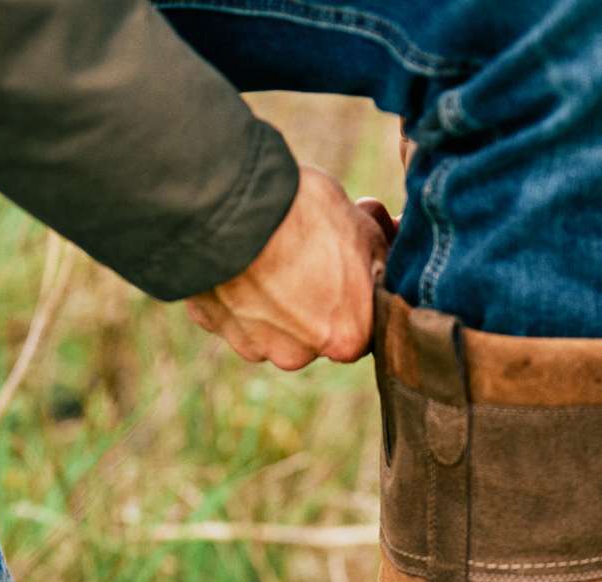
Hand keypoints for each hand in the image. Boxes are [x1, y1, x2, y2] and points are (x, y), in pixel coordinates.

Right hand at [186, 165, 394, 369]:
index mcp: (347, 340)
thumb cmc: (304, 215)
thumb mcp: (360, 225)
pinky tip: (238, 256)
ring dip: (272, 299)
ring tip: (267, 253)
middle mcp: (300, 355)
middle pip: (313, 332)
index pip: (359, 328)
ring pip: (272, 324)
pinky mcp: (215, 327)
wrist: (229, 205)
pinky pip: (233, 311)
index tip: (343, 267)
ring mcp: (254, 345)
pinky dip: (237, 290)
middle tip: (303, 255)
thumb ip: (375, 252)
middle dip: (311, 300)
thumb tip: (386, 242)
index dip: (352, 294)